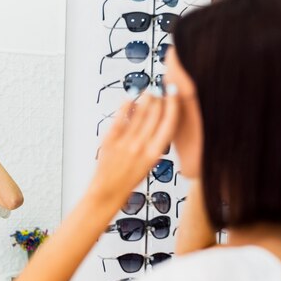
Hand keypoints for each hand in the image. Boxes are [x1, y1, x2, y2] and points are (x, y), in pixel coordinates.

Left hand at [91, 89, 179, 206]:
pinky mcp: (110, 139)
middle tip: (161, 88)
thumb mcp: (148, 165)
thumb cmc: (127, 181)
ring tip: (149, 90)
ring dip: (146, 98)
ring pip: (139, 113)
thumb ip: (153, 145)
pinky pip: (121, 117)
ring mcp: (125, 142)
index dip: (173, 106)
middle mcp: (141, 146)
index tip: (174, 94)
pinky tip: (131, 97)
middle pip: (155, 114)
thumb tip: (157, 124)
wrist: (107, 192)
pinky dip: (127, 105)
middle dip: (159, 98)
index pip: (169, 124)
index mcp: (154, 154)